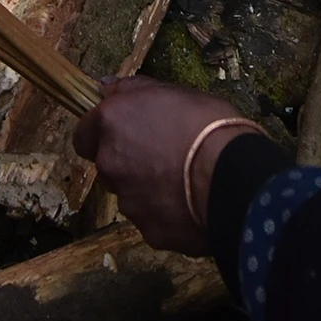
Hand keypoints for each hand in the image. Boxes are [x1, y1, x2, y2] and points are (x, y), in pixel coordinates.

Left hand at [72, 76, 262, 254]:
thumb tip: (105, 88)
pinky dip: (167, 216)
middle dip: (128, 164)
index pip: (84, 135)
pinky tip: (193, 207)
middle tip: (163, 159)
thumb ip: (132, 90)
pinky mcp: (149, 232)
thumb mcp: (175, 92)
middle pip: (108, 166)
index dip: (103, 136)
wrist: (237, 177)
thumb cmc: (209, 125)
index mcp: (110, 124)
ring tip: (184, 184)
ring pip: (129, 195)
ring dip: (147, 190)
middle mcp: (109, 163)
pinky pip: (153, 221)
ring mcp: (128, 201)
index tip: (127, 136)